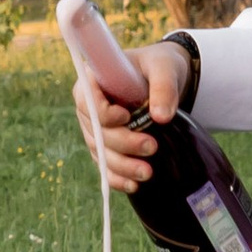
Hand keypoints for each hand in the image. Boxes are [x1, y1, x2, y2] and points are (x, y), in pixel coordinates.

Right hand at [71, 39, 189, 198]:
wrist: (162, 79)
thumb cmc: (158, 66)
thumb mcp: (164, 68)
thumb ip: (163, 87)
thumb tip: (161, 117)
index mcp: (92, 81)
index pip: (87, 102)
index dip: (104, 115)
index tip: (126, 116)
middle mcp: (88, 107)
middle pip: (96, 132)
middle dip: (123, 144)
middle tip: (152, 147)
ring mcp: (94, 129)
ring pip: (101, 153)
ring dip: (122, 166)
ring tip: (147, 173)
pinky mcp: (105, 145)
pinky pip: (105, 165)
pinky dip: (117, 178)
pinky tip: (133, 185)